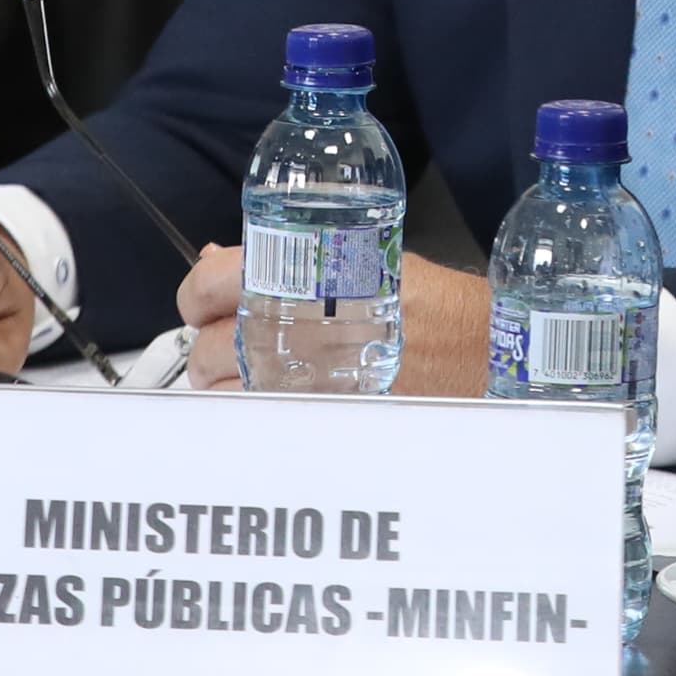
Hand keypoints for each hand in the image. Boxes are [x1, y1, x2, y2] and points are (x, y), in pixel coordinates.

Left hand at [181, 247, 489, 394]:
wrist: (478, 351)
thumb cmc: (433, 303)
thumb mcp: (362, 256)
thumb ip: (289, 259)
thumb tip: (221, 260)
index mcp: (301, 276)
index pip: (208, 284)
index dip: (196, 296)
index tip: (201, 305)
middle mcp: (294, 328)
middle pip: (208, 344)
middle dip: (214, 348)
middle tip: (234, 347)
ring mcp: (300, 379)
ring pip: (223, 390)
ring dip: (229, 384)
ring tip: (256, 378)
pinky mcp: (314, 416)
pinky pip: (256, 419)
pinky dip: (256, 411)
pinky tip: (278, 401)